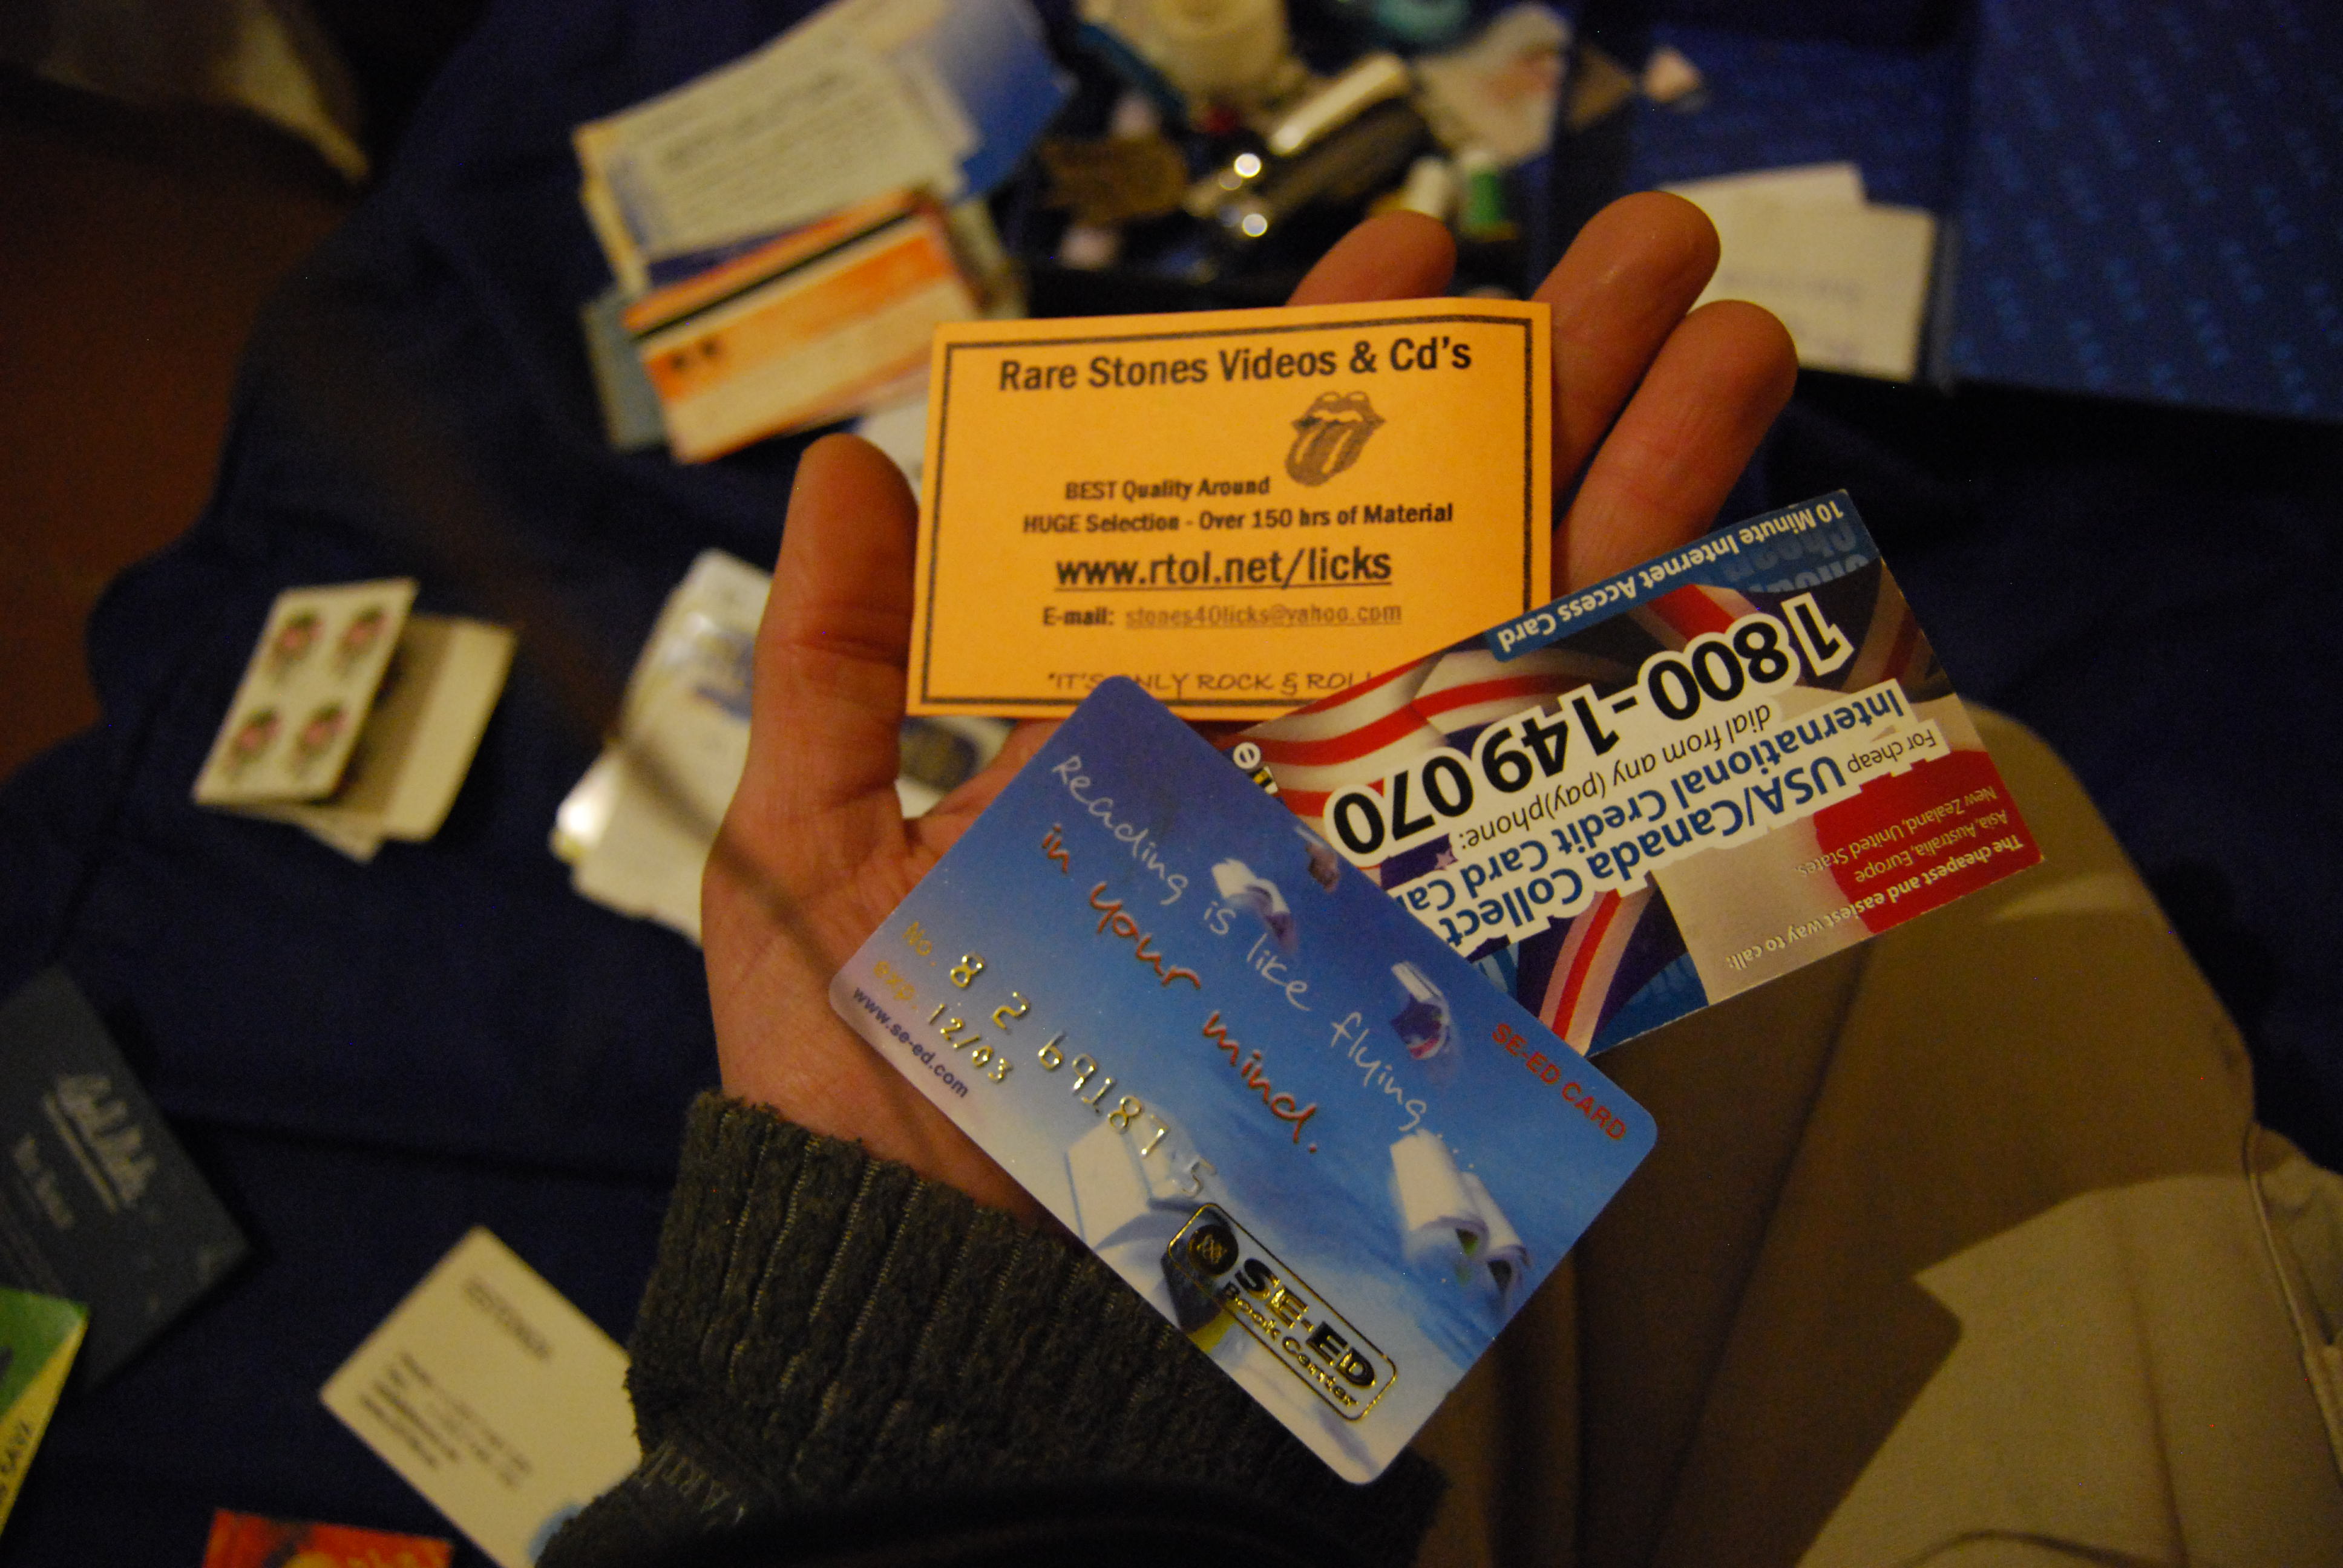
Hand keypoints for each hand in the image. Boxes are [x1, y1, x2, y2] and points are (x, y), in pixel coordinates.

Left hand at [703, 194, 1795, 1218]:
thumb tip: (851, 461)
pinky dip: (1663, 698)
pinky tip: (1753, 568)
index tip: (1413, 249)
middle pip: (1432, 539)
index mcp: (1139, 703)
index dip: (1338, 369)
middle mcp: (1279, 754)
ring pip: (1529, 640)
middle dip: (1540, 388)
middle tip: (1642, 248)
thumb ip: (841, 661)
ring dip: (1642, 485)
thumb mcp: (808, 852)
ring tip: (1732, 335)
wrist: (973, 1299)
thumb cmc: (872, 1084)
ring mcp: (1379, 847)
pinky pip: (1573, 811)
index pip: (1262, 500)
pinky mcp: (1451, 956)